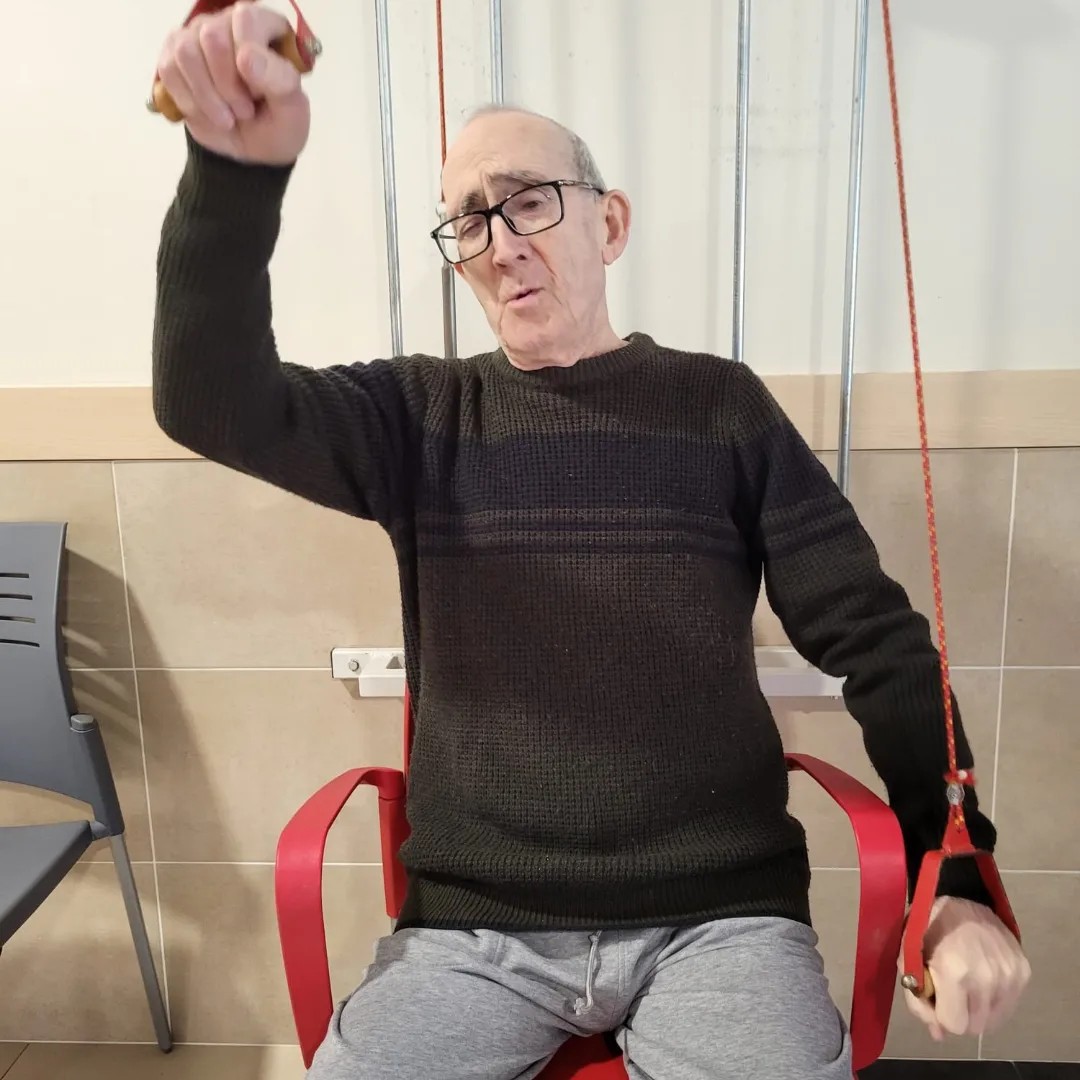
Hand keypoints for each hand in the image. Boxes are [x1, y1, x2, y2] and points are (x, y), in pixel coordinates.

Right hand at [154, 0, 310, 165]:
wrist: (251, 152)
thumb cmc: (277, 125)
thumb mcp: (293, 110)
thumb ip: (279, 79)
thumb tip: (245, 57)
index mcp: (266, 26)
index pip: (245, 19)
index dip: (249, 61)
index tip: (259, 93)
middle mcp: (228, 22)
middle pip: (212, 35)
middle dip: (227, 85)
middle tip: (245, 111)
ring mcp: (197, 36)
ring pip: (186, 52)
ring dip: (207, 96)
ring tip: (227, 118)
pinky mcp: (174, 55)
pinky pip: (169, 69)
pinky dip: (189, 101)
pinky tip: (206, 115)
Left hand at [901, 896, 1030, 1039]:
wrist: (961, 894)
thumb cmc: (928, 925)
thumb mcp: (909, 957)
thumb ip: (918, 999)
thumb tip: (938, 1034)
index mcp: (955, 972)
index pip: (955, 1025)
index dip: (941, 1015)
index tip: (936, 998)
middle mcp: (987, 977)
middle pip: (975, 1026)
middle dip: (959, 1013)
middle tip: (950, 989)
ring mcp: (1009, 974)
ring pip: (993, 1019)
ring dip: (977, 1008)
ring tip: (965, 981)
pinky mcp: (1023, 969)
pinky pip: (1008, 1005)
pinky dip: (993, 999)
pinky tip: (981, 977)